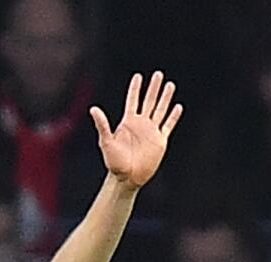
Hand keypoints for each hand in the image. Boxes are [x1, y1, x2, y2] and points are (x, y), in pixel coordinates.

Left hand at [90, 71, 182, 188]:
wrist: (127, 178)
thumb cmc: (114, 162)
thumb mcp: (106, 142)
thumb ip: (102, 125)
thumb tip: (93, 109)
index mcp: (128, 122)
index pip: (133, 100)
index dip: (135, 88)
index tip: (138, 76)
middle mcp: (140, 125)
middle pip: (149, 101)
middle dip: (153, 88)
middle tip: (158, 74)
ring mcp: (151, 132)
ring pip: (160, 110)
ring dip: (165, 98)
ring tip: (170, 85)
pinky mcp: (160, 141)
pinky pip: (168, 125)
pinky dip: (173, 116)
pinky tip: (177, 106)